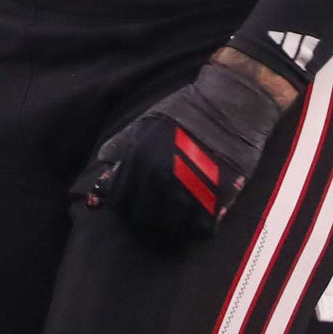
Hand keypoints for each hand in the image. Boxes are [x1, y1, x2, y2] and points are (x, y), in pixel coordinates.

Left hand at [77, 57, 288, 243]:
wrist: (230, 102)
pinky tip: (202, 217)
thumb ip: (123, 143)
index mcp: (138, 159)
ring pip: (172, 229)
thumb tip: (102, 161)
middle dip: (151, 218)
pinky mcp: (215, 197)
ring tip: (183, 215)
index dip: (128, 205)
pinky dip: (200, 229)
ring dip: (176, 226)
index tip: (139, 203)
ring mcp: (186, 189)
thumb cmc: (188, 110)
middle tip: (163, 211)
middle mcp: (157, 177)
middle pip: (144, 219)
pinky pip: (201, 230)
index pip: (120, 201)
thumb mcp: (147, 120)